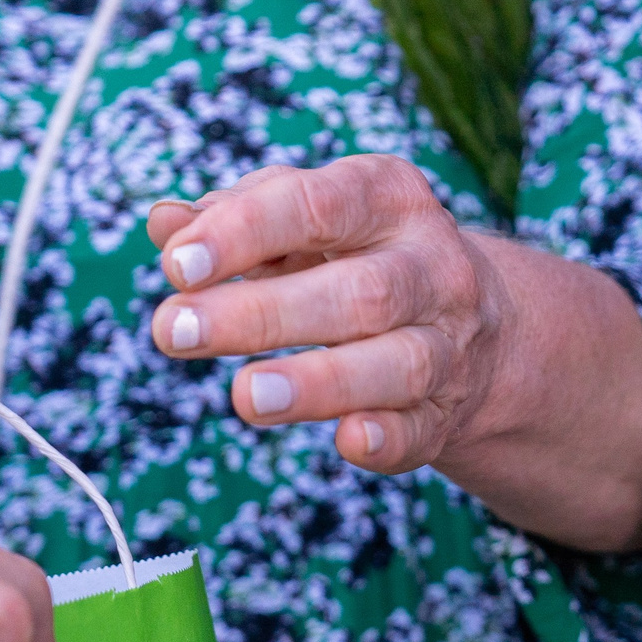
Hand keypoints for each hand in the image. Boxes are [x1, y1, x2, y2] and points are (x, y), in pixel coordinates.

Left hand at [148, 155, 641, 550]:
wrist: (475, 323)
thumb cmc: (358, 255)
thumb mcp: (306, 219)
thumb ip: (236, 217)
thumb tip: (165, 223)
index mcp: (390, 200)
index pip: (319, 204)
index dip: (246, 231)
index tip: (176, 266)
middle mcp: (432, 268)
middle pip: (360, 292)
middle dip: (263, 314)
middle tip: (173, 332)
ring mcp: (447, 344)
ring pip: (398, 364)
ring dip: (321, 382)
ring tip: (245, 396)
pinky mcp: (444, 413)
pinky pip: (421, 429)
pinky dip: (387, 438)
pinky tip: (347, 441)